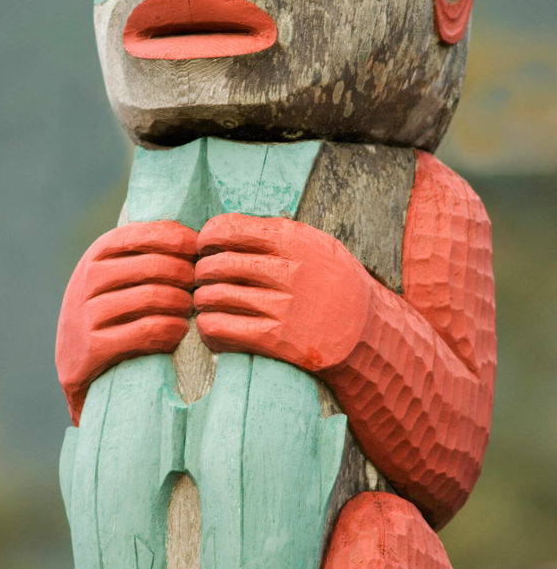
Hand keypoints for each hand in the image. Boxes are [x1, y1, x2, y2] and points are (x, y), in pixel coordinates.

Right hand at [56, 221, 196, 422]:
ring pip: (152, 297)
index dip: (178, 239)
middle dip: (186, 274)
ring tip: (191, 308)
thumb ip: (146, 252)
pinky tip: (180, 330)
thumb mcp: (117, 273)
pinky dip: (172, 329)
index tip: (200, 250)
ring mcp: (87, 313)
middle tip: (201, 286)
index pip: (143, 234)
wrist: (73, 362)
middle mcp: (88, 279)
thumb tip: (200, 232)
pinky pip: (147, 330)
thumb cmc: (110, 309)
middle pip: (154, 266)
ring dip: (182, 303)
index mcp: (96, 254)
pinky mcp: (94, 346)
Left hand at [194, 215, 370, 373]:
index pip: (228, 229)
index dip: (206, 238)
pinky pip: (221, 328)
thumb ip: (276, 233)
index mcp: (292, 240)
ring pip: (214, 297)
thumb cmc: (335, 283)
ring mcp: (281, 306)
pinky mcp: (276, 339)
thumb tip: (227, 229)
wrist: (367, 332)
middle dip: (201, 272)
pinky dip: (208, 326)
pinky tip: (212, 325)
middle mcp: (286, 271)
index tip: (204, 247)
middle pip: (216, 264)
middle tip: (203, 279)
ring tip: (206, 302)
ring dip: (203, 300)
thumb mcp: (315, 244)